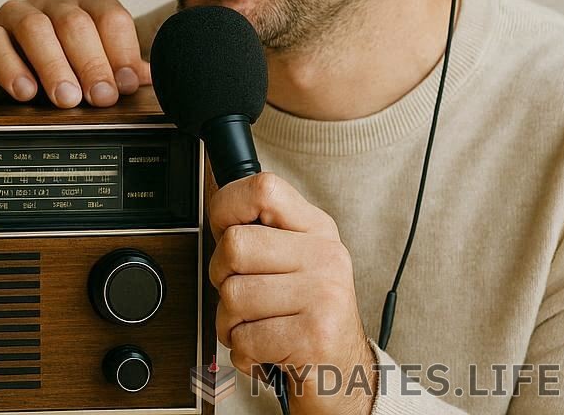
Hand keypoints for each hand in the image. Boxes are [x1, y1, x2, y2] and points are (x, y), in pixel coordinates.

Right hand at [0, 0, 151, 106]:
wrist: (2, 86)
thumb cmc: (56, 74)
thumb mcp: (94, 74)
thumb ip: (124, 73)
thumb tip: (158, 80)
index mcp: (85, 3)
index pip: (109, 15)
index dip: (121, 50)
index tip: (126, 84)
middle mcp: (51, 1)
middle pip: (74, 22)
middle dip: (91, 62)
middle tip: (100, 98)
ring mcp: (14, 13)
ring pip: (35, 28)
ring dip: (54, 65)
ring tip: (66, 99)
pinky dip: (11, 67)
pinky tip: (25, 92)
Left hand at [208, 172, 376, 414]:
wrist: (345, 374)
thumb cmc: (305, 313)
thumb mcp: (292, 259)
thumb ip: (260, 231)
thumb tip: (219, 212)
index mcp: (316, 228)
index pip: (264, 189)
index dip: (228, 206)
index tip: (225, 230)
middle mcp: (325, 255)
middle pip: (234, 245)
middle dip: (222, 276)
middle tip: (243, 294)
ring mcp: (324, 295)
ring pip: (233, 295)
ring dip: (231, 322)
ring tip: (256, 326)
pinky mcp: (314, 338)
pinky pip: (244, 338)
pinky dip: (243, 351)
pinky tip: (265, 349)